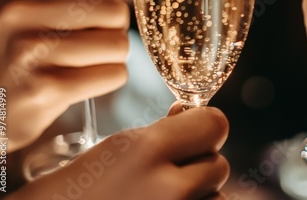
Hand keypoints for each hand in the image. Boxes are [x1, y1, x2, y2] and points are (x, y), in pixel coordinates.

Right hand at [0, 0, 129, 155]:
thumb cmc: (22, 54)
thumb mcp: (31, 10)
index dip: (105, 3)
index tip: (89, 20)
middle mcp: (19, 15)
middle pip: (114, 11)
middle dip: (115, 30)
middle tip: (95, 44)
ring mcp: (31, 52)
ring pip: (118, 44)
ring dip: (113, 58)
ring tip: (86, 64)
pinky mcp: (46, 89)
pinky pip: (114, 74)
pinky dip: (109, 79)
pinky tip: (83, 84)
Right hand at [9, 104, 229, 199]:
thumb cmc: (86, 185)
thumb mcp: (123, 145)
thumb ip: (167, 129)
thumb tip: (200, 115)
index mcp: (149, 149)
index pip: (217, 124)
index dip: (207, 126)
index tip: (196, 131)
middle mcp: (168, 188)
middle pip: (220, 164)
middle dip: (200, 165)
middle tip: (170, 173)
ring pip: (218, 198)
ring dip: (202, 196)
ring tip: (165, 196)